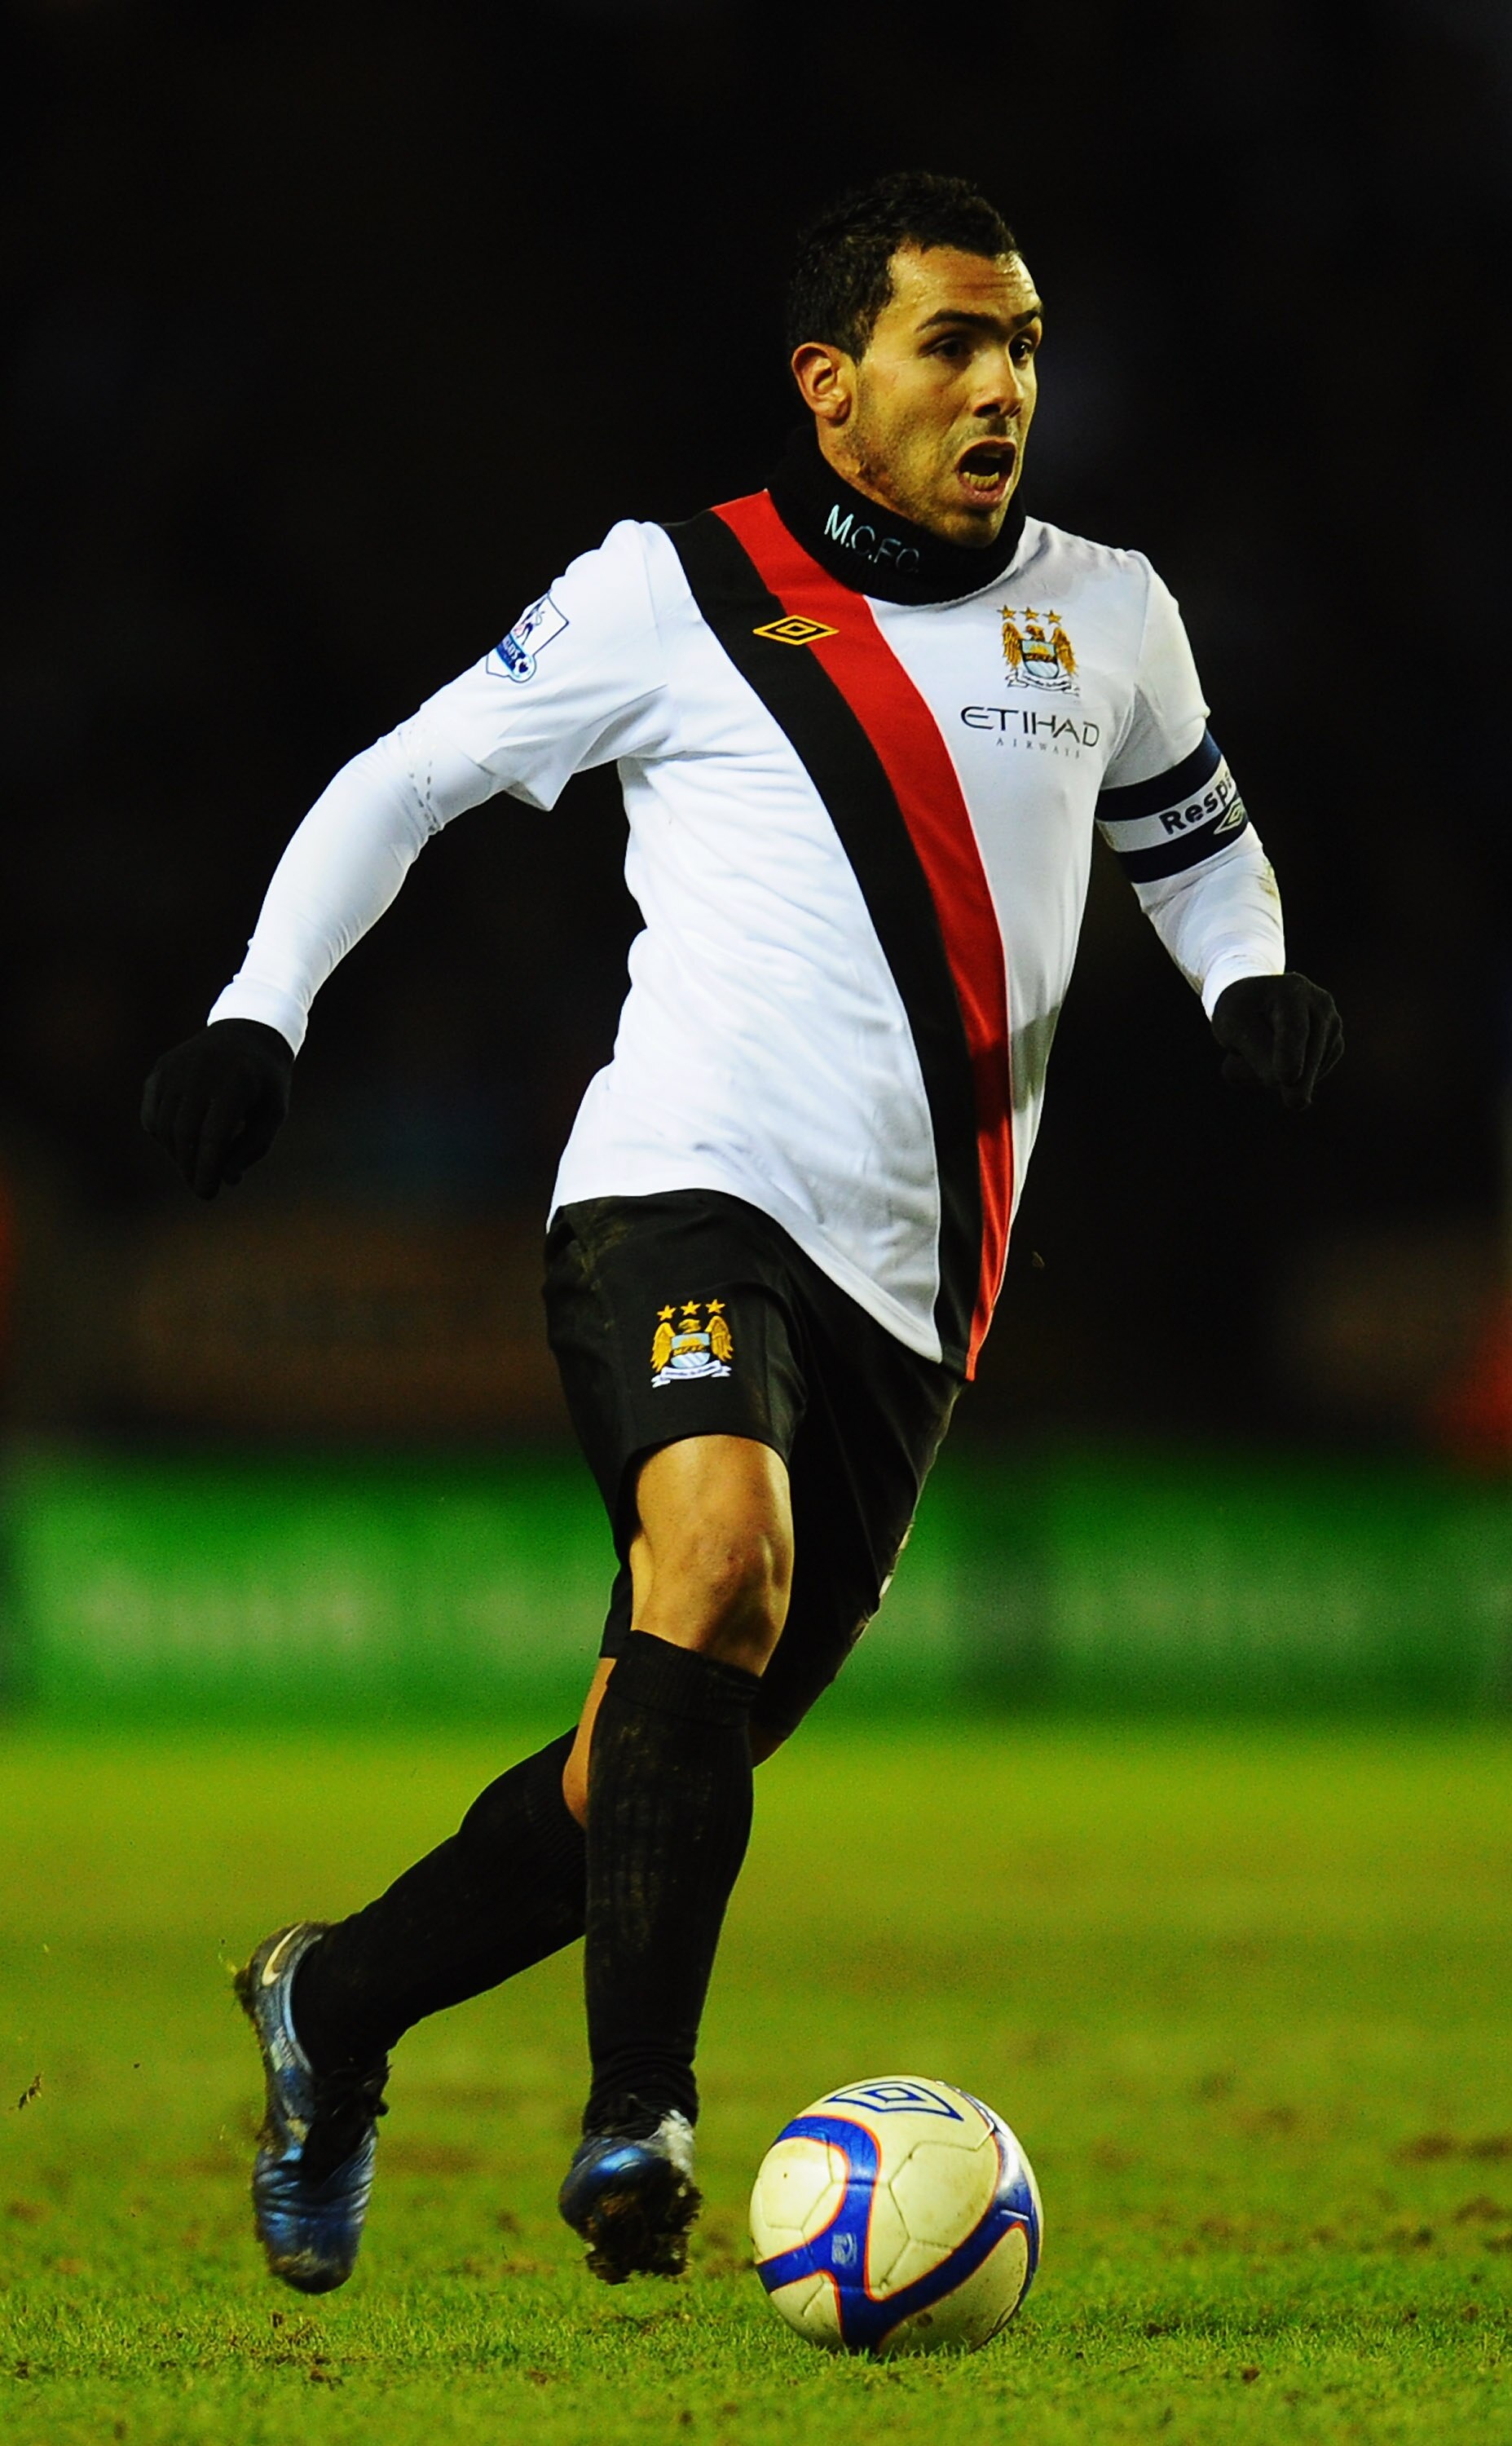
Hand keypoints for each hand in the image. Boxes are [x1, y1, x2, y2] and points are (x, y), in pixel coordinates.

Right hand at [141, 1018, 294, 1197]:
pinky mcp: (161, 1070)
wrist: (247, 1032)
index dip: (207, 1170)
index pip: (213, 1136)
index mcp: (236, 1081)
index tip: (208, 1195)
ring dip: (177, 1156)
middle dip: (190, 1168)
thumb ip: (252, 1147)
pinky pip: (152, 1114)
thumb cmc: (265, 1082)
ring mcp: (176, 1068)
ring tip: (195, 1167)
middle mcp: (201, 1071)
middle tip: (201, 1188)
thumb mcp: (273, 1113)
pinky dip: (163, 1136)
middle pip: (184, 1134)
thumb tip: (226, 1179)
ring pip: (165, 1126)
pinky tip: (182, 1144)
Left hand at [1210, 972, 1342, 1109]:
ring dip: (1281, 1076)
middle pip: (1311, 1051)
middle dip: (1295, 1079)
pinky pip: (1316, 1072)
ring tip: (1257, 1056)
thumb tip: (1289, 1082)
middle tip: (1295, 1104)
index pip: (1293, 1028)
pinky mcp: (1334, 1045)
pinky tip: (1279, 1063)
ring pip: (1314, 1066)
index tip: (1285, 1079)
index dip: (1289, 1054)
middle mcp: (1319, 1004)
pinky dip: (1293, 1077)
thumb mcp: (1232, 1025)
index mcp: (1291, 990)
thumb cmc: (1241, 1012)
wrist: (1259, 1003)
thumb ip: (1254, 1051)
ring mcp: (1331, 1024)